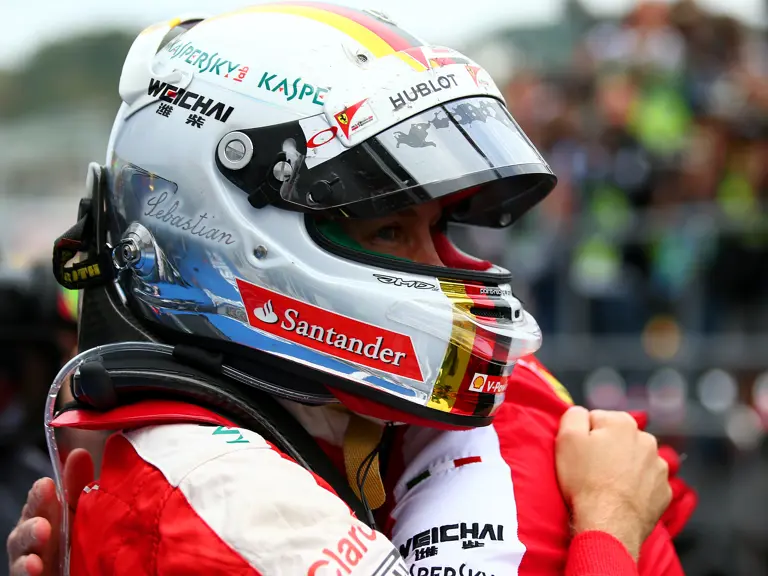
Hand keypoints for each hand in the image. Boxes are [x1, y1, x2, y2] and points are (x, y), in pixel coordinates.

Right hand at [7, 449, 93, 575]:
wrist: (88, 570)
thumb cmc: (81, 542)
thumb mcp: (82, 513)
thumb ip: (78, 487)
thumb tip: (78, 453)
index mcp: (46, 516)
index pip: (38, 502)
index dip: (40, 494)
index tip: (47, 484)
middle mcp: (34, 540)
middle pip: (25, 526)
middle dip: (32, 518)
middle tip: (45, 516)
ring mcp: (30, 562)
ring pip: (20, 552)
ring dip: (29, 542)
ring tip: (42, 533)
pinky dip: (26, 570)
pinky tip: (34, 565)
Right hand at [556, 407, 671, 559]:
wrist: (608, 523)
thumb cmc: (585, 480)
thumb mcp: (566, 439)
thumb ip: (573, 415)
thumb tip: (581, 412)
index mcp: (623, 423)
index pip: (597, 419)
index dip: (584, 436)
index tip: (580, 453)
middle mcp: (647, 440)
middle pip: (619, 438)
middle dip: (607, 449)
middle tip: (591, 469)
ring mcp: (659, 467)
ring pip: (634, 460)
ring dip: (623, 467)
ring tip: (607, 485)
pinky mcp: (664, 492)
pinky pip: (646, 482)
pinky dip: (636, 487)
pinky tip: (622, 496)